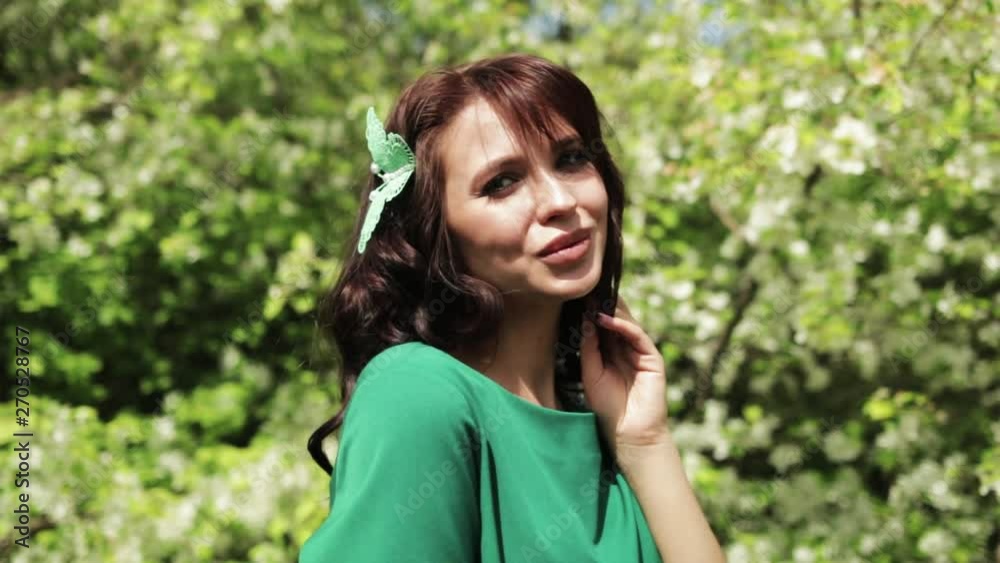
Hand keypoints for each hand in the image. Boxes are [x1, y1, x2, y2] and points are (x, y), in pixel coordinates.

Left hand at [579, 297, 669, 453]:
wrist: (628, 432)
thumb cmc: (607, 407)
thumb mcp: (591, 373)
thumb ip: (589, 348)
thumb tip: (585, 321)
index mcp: (611, 352)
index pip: (602, 325)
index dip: (591, 312)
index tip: (576, 297)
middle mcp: (626, 349)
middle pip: (616, 320)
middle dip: (602, 305)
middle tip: (586, 290)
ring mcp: (641, 352)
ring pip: (627, 324)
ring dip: (612, 311)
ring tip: (594, 300)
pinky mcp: (653, 358)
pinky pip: (638, 336)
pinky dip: (624, 325)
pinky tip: (607, 319)